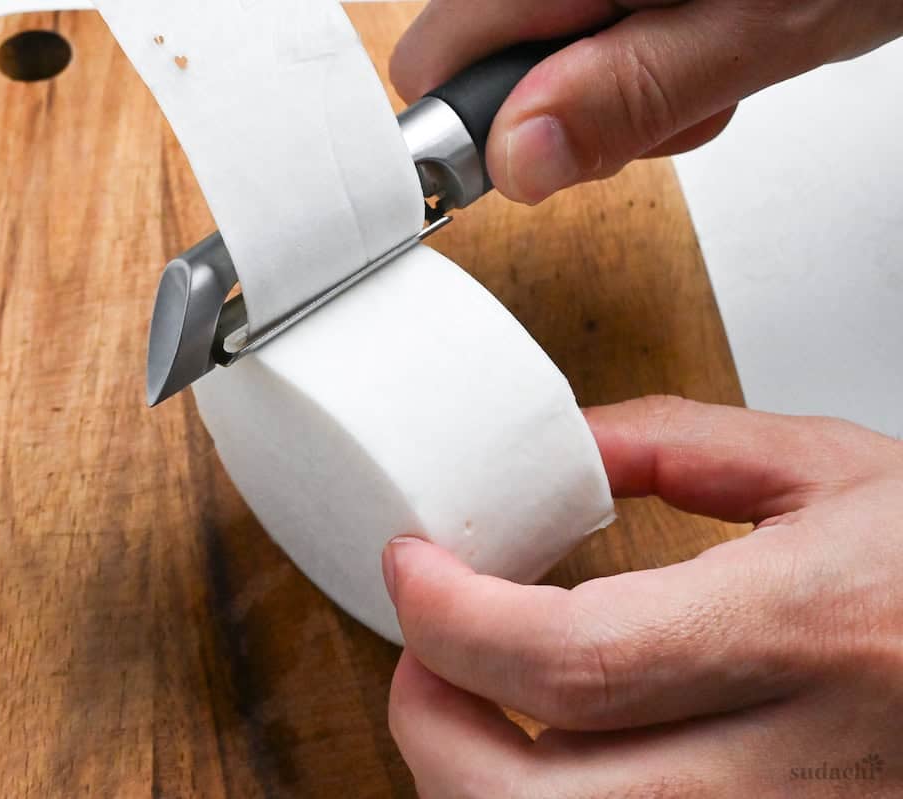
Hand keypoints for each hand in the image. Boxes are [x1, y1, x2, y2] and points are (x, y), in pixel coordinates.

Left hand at [382, 396, 902, 796]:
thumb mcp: (834, 471)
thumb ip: (681, 445)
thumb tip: (563, 446)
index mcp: (801, 635)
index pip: (569, 661)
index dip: (451, 618)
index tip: (412, 566)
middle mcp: (789, 767)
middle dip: (428, 731)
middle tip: (416, 656)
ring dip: (474, 783)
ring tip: (466, 705)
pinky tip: (547, 756)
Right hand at [390, 0, 902, 203]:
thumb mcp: (753, 32)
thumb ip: (627, 96)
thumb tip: (517, 161)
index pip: (433, 63)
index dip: (482, 125)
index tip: (552, 152)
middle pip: (480, 61)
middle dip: (557, 111)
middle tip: (655, 102)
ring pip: (538, 56)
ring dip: (612, 89)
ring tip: (703, 65)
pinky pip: (585, 35)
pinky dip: (639, 59)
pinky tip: (701, 41)